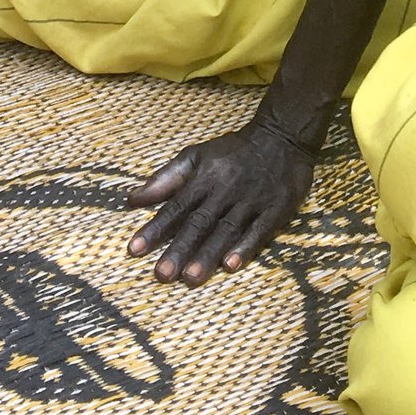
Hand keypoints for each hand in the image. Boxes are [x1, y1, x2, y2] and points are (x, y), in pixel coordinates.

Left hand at [127, 120, 315, 284]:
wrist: (282, 137)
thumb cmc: (233, 151)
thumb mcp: (197, 155)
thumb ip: (166, 178)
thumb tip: (133, 199)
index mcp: (205, 177)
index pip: (176, 207)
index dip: (155, 229)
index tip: (135, 250)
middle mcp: (226, 190)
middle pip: (200, 222)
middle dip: (180, 249)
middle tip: (162, 275)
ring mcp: (251, 200)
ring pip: (226, 230)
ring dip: (208, 254)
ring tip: (191, 277)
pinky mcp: (276, 208)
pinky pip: (259, 231)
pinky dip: (245, 247)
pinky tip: (231, 265)